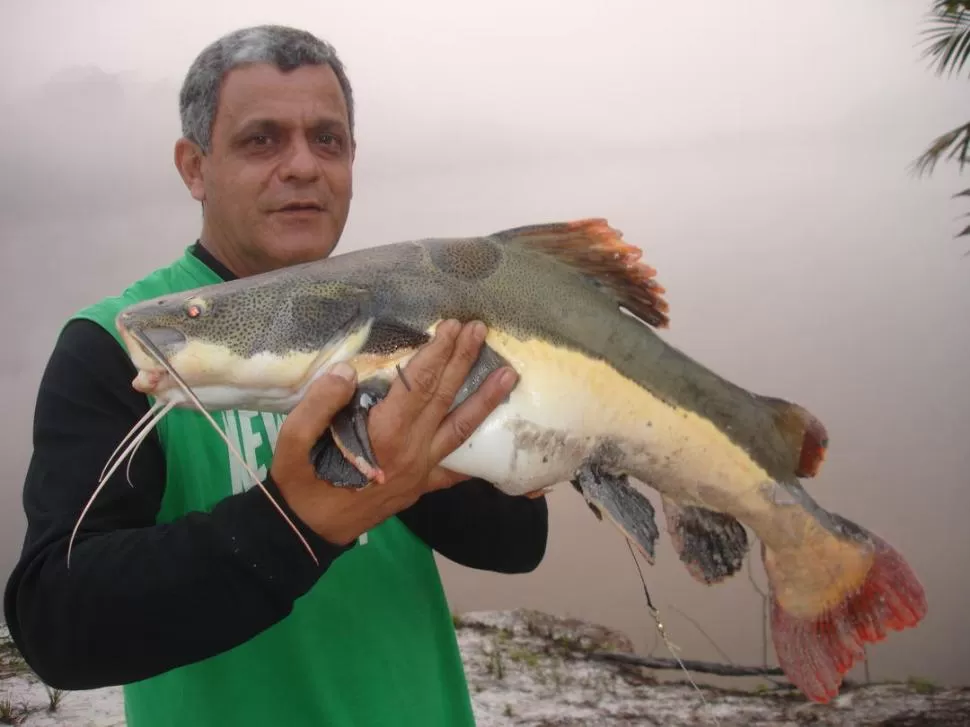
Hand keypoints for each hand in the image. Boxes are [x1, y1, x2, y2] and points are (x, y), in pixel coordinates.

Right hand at [270, 320, 516, 545]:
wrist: (307, 531)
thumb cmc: (300, 481)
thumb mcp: (293, 439)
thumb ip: (320, 403)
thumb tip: (348, 371)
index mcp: (382, 434)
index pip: (417, 384)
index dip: (436, 353)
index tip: (452, 327)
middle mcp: (411, 450)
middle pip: (443, 398)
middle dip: (463, 360)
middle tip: (481, 330)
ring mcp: (421, 471)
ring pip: (461, 430)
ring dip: (485, 399)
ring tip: (509, 375)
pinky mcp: (422, 487)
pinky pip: (457, 469)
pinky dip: (478, 453)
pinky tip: (496, 439)